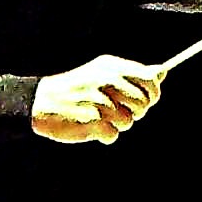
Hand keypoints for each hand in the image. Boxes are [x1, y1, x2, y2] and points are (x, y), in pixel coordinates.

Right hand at [31, 55, 164, 143]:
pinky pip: (113, 135)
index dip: (151, 93)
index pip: (150, 80)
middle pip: (143, 103)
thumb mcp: (103, 72)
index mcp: (113, 67)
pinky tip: (91, 126)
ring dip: (117, 124)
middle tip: (116, 111)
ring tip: (99, 117)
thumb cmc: (77, 88)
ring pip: (129, 121)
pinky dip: (104, 135)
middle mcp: (109, 81)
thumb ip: (133, 74)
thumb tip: (162, 72)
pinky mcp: (93, 122)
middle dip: (134, 111)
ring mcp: (102, 101)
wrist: (39, 101)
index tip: (146, 100)